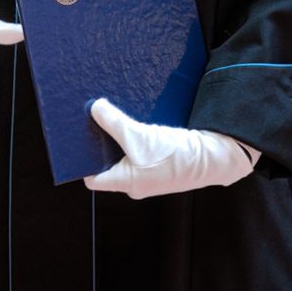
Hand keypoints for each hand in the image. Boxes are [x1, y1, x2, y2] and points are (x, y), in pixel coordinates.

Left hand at [83, 98, 254, 199]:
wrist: (214, 155)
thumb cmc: (176, 155)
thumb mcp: (139, 136)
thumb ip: (114, 122)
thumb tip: (93, 108)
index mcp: (126, 183)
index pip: (93, 179)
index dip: (82, 161)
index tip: (77, 141)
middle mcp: (135, 182)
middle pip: (107, 164)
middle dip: (100, 144)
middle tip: (90, 122)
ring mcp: (149, 174)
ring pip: (125, 155)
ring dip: (118, 137)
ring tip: (110, 117)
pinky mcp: (161, 163)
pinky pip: (140, 150)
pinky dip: (135, 136)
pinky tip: (134, 120)